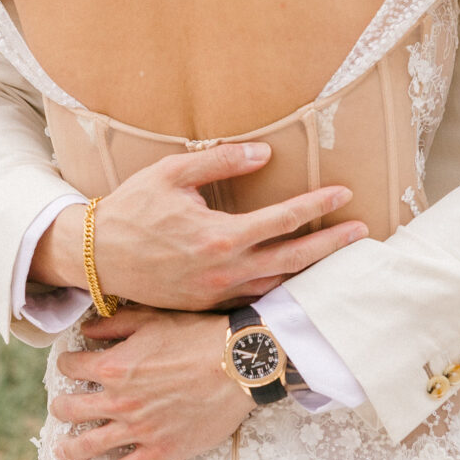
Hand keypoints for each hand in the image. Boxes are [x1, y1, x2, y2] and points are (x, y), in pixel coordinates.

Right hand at [31, 143, 368, 311]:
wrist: (96, 257)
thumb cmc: (131, 209)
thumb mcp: (171, 173)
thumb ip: (219, 160)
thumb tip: (263, 154)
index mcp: (219, 237)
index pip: (284, 220)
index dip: (317, 206)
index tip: (344, 193)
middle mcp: (224, 271)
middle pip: (294, 260)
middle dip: (332, 246)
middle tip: (362, 233)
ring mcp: (217, 294)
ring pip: (278, 285)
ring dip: (312, 271)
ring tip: (340, 256)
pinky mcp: (207, 306)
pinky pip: (255, 298)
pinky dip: (282, 288)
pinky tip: (298, 278)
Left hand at [49, 307, 247, 459]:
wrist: (239, 365)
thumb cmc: (199, 337)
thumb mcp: (153, 320)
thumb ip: (115, 325)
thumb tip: (86, 329)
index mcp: (114, 366)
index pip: (71, 368)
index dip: (67, 365)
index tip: (70, 367)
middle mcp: (118, 400)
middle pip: (69, 409)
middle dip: (61, 407)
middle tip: (62, 408)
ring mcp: (137, 429)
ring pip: (87, 445)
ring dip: (68, 449)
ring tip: (62, 451)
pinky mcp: (159, 451)